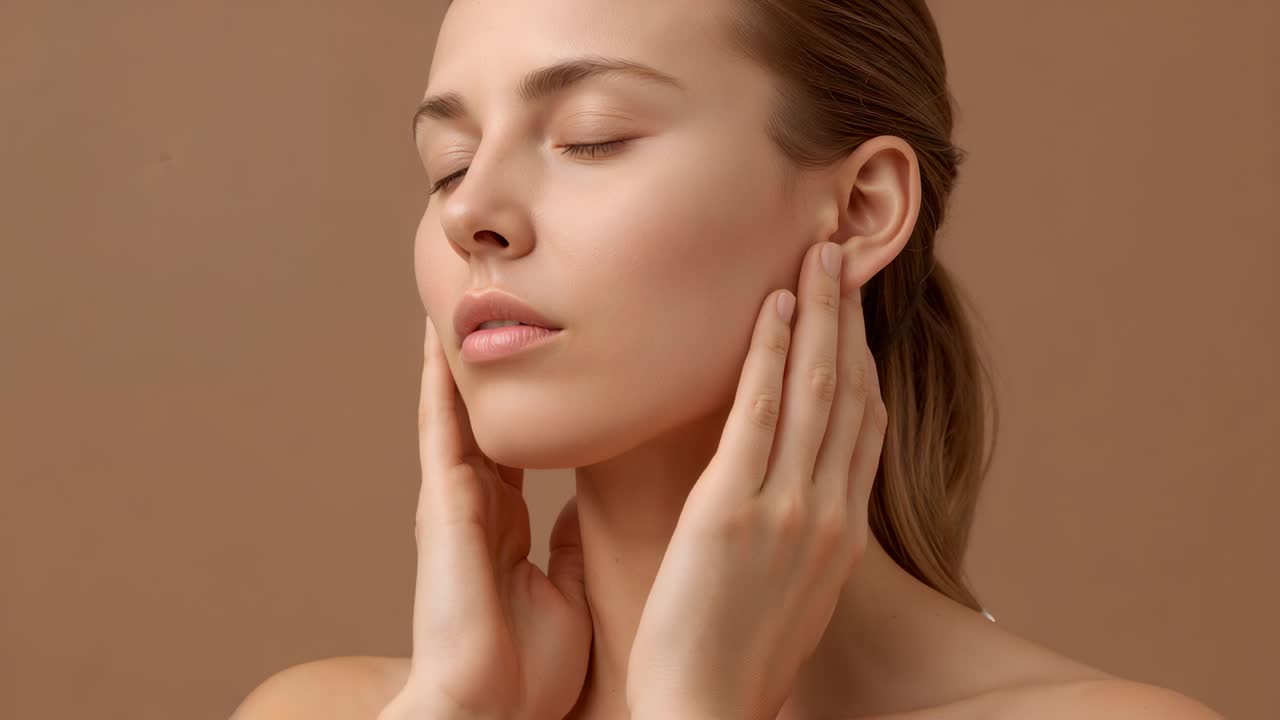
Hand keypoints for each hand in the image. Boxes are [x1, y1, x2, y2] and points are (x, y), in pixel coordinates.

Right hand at [379, 318, 591, 719]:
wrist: (487, 711)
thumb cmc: (525, 669)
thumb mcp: (565, 592)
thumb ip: (567, 547)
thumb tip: (582, 514)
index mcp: (507, 524)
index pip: (525, 445)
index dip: (537, 401)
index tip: (553, 354)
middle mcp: (477, 502)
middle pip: (487, 413)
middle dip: (496, 361)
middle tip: (504, 299)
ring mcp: (454, 499)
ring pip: (459, 406)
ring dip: (463, 352)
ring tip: (467, 292)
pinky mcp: (442, 502)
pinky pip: (441, 426)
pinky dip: (438, 380)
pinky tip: (439, 336)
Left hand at [625, 242, 886, 719]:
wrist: (707, 714)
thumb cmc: (737, 661)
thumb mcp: (792, 596)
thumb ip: (801, 540)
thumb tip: (796, 502)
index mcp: (843, 534)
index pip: (865, 425)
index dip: (862, 358)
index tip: (855, 313)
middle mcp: (829, 514)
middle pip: (850, 393)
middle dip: (850, 319)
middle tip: (846, 254)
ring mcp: (787, 510)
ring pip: (815, 391)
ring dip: (819, 314)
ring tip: (818, 253)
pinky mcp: (732, 512)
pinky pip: (758, 414)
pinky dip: (768, 353)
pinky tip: (771, 306)